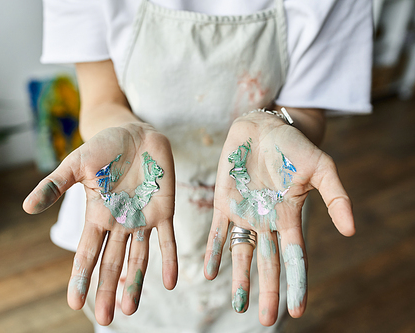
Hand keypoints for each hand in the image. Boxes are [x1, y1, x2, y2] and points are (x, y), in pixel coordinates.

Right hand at [23, 123, 176, 324]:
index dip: (80, 277)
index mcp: (97, 215)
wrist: (135, 133)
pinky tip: (170, 282)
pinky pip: (167, 239)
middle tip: (105, 319)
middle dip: (108, 289)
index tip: (73, 302)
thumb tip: (26, 208)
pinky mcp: (163, 210)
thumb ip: (55, 185)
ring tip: (130, 309)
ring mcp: (142, 219)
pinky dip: (169, 259)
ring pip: (139, 257)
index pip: (86, 252)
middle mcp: (119, 223)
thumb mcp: (76, 164)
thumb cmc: (103, 148)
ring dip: (136, 282)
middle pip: (112, 262)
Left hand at [204, 112, 353, 325]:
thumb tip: (350, 231)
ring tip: (238, 306)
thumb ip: (337, 197)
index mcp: (290, 217)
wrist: (262, 128)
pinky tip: (211, 272)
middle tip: (265, 319)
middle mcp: (266, 221)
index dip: (297, 284)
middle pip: (268, 263)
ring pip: (242, 253)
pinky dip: (214, 251)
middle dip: (267, 291)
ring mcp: (244, 214)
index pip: (294, 257)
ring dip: (240, 279)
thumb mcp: (322, 168)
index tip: (298, 310)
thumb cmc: (293, 147)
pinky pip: (218, 232)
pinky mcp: (224, 203)